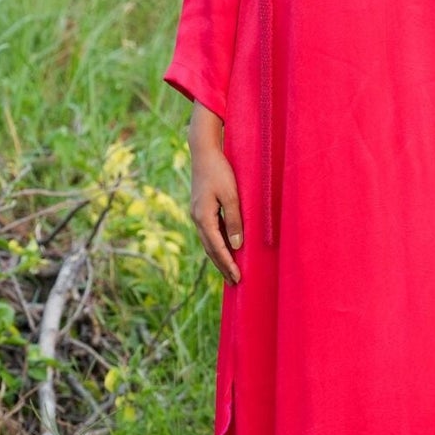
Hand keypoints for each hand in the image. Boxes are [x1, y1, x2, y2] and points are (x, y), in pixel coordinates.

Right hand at [188, 103, 242, 284]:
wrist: (204, 151)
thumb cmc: (220, 170)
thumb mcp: (231, 195)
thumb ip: (235, 220)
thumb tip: (237, 244)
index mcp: (203, 216)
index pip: (217, 247)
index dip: (228, 263)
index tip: (238, 278)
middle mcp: (197, 218)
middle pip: (210, 249)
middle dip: (222, 266)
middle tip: (235, 282)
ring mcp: (198, 214)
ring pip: (209, 242)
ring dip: (219, 257)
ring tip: (230, 272)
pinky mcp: (201, 209)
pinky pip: (210, 233)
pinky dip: (218, 244)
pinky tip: (226, 249)